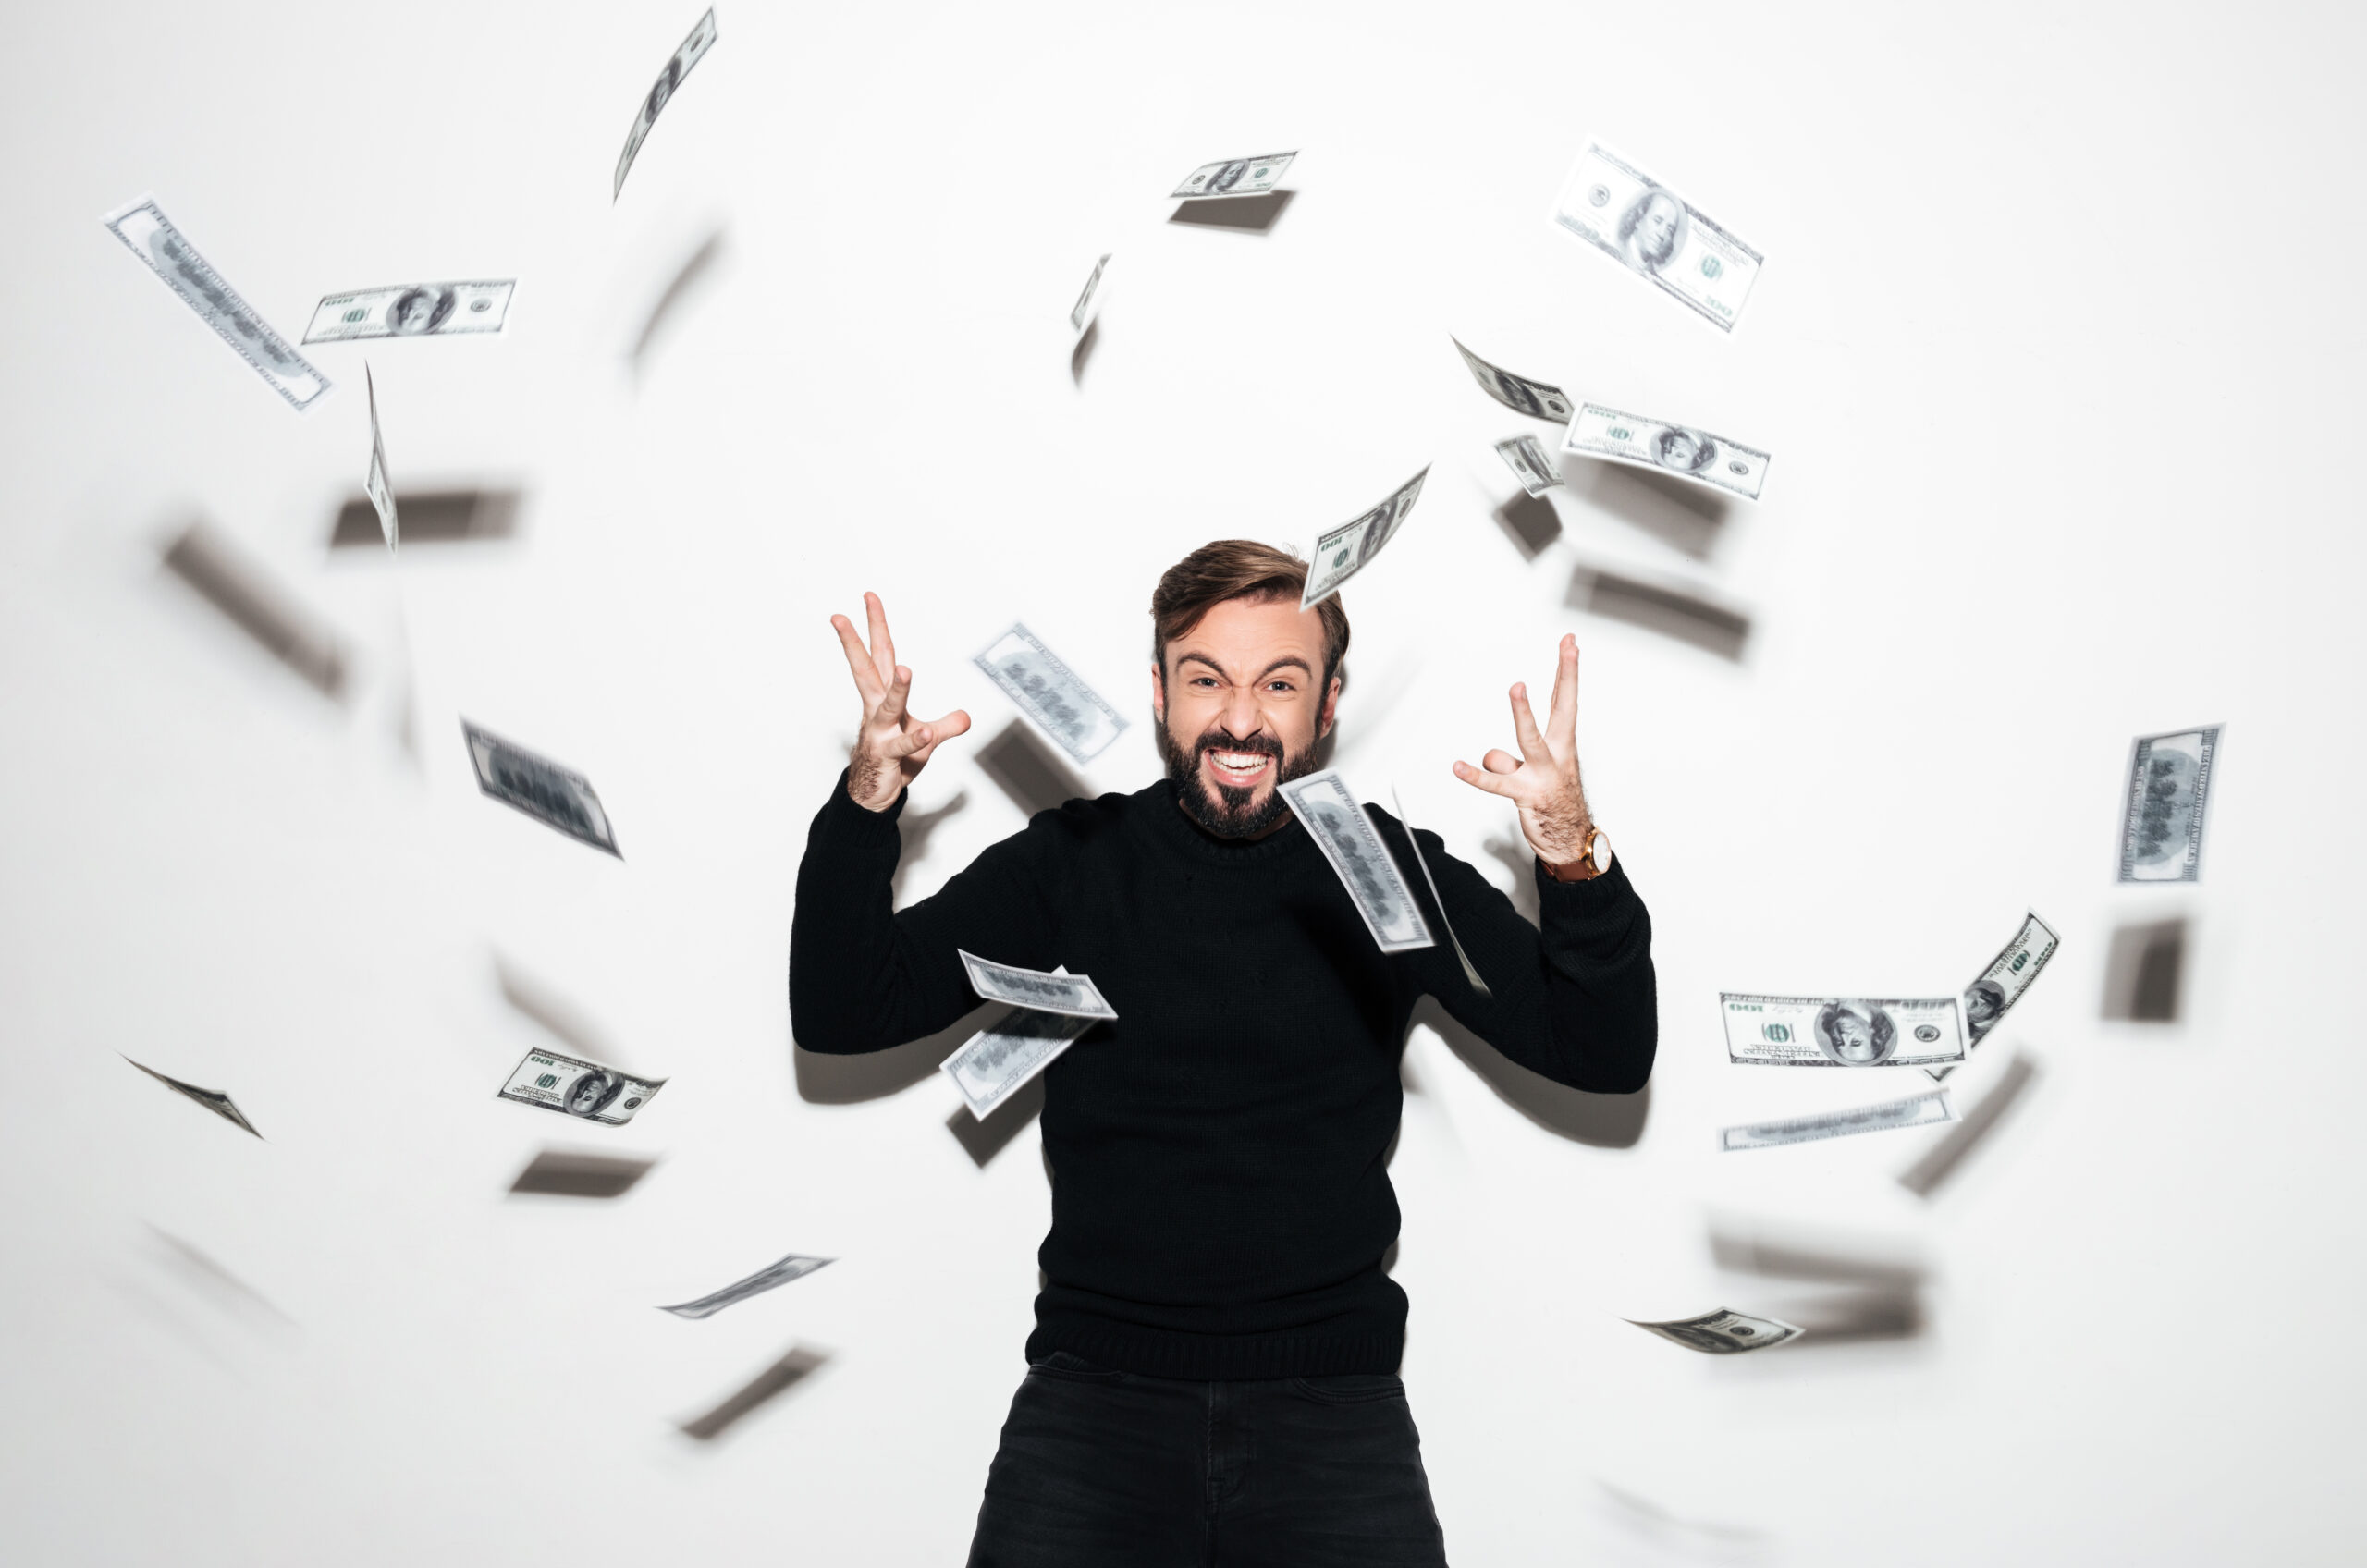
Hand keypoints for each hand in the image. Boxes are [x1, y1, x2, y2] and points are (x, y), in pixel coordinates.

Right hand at [831, 592, 971, 811]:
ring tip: (906, 671)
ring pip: (887, 706)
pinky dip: (916, 739)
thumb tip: (966, 717)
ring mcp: (879, 733)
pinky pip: (903, 746)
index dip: (876, 626)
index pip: (879, 655)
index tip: (868, 598)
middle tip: (843, 615)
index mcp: (881, 697)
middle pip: (866, 669)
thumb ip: (945, 725)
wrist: (874, 793)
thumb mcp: (924, 738)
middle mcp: (875, 710)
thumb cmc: (894, 760)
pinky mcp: (887, 756)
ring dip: (898, 689)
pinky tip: (927, 734)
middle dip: (856, 641)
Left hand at [1451, 633, 1591, 867]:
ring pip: (1531, 738)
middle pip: (1563, 708)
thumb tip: (1489, 758)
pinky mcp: (1525, 794)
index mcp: (1562, 746)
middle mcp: (1557, 756)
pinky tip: (1458, 767)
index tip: (1570, 643)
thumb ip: (1509, 759)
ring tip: (1517, 687)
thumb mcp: (1532, 774)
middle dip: (1567, 676)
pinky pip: (1497, 782)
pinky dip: (1476, 775)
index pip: (1565, 701)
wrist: (1570, 841)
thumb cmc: (1554, 802)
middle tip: (1568, 649)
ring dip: (1523, 713)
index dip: (1567, 671)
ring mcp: (1543, 774)